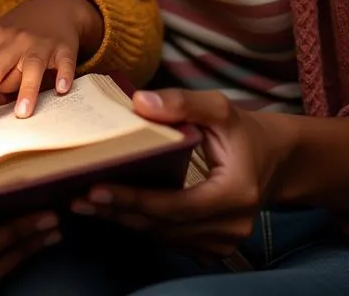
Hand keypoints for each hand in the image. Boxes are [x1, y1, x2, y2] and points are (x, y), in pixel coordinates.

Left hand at [0, 0, 103, 127]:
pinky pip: (63, 62)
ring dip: (25, 89)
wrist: (55, 7)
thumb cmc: (18, 35)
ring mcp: (38, 43)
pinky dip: (63, 75)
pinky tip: (61, 90)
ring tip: (21, 114)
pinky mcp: (63, 47)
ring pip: (29, 66)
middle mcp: (11, 40)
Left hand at [70, 89, 283, 258]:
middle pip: (163, 225)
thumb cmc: (242, 132)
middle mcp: (229, 226)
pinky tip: (108, 211)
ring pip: (161, 236)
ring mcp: (221, 242)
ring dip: (121, 221)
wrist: (271, 161)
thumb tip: (139, 102)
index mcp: (235, 194)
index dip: (135, 199)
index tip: (97, 188)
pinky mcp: (209, 246)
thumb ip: (182, 102)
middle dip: (117, 211)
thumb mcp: (219, 107)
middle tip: (76, 197)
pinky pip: (167, 238)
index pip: (176, 204)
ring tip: (83, 203)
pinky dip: (137, 225)